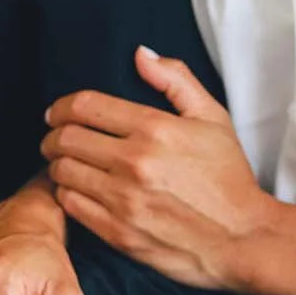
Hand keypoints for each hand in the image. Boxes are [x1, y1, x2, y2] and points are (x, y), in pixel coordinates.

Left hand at [43, 46, 271, 290]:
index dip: (60, 107)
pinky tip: (76, 189)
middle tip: (55, 138)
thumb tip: (140, 55)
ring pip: (61, 172)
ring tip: (64, 163)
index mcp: (154, 129)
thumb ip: (175, 80)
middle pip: (65, 139)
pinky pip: (70, 205)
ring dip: (56, 164)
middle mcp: (133, 163)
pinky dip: (65, 193)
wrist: (243, 239)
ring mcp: (123, 200)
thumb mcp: (213, 118)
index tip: (57, 113)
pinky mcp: (118, 233)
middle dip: (52, 135)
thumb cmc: (229, 178)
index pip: (84, 106)